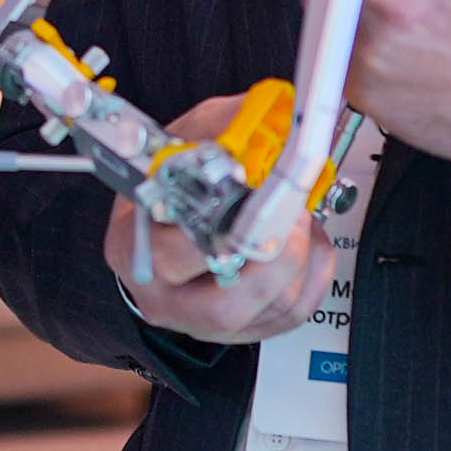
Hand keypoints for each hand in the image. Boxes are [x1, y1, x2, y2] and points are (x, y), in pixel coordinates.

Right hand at [103, 93, 336, 343]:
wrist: (171, 216)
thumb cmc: (176, 179)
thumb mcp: (189, 136)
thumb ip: (225, 128)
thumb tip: (272, 122)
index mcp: (135, 247)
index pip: (173, 254)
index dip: (226, 228)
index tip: (258, 195)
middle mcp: (164, 295)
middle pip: (226, 305)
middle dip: (275, 257)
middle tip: (292, 213)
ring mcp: (204, 320)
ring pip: (270, 310)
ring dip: (302, 259)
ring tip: (298, 219)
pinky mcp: (244, 329)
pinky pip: (294, 312)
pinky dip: (314, 273)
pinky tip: (304, 242)